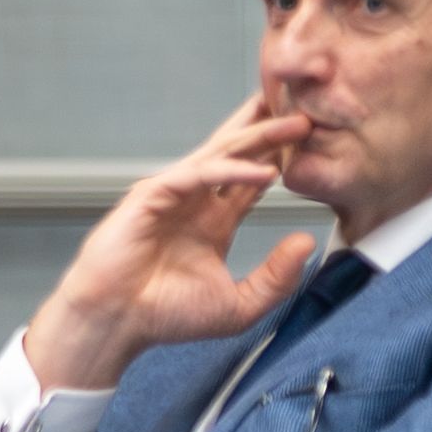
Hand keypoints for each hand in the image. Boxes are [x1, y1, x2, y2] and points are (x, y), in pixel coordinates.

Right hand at [22, 92, 317, 396]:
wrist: (116, 324)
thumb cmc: (164, 316)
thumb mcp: (239, 305)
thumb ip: (276, 278)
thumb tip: (306, 240)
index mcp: (213, 222)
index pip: (252, 179)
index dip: (282, 158)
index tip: (315, 140)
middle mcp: (194, 202)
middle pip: (238, 155)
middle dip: (271, 131)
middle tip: (307, 108)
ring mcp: (172, 196)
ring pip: (220, 155)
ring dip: (257, 138)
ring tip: (294, 122)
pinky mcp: (151, 197)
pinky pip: (195, 175)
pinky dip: (228, 171)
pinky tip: (261, 171)